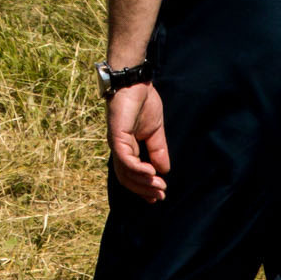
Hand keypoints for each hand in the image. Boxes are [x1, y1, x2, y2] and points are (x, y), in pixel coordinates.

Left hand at [107, 82, 169, 201]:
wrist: (135, 83)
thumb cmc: (144, 103)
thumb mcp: (156, 132)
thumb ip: (158, 150)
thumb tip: (164, 171)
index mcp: (127, 148)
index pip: (132, 175)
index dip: (144, 188)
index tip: (159, 196)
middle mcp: (119, 149)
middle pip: (127, 178)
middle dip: (144, 189)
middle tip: (161, 195)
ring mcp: (116, 143)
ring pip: (125, 172)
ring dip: (143, 182)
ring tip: (159, 186)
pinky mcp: (117, 136)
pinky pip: (125, 159)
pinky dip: (137, 169)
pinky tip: (151, 172)